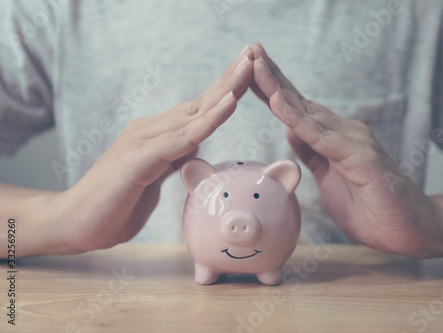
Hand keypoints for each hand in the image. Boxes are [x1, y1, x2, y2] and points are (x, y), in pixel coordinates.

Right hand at [54, 46, 254, 252]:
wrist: (74, 224)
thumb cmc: (116, 205)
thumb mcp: (154, 179)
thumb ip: (172, 159)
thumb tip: (193, 146)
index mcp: (157, 136)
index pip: (198, 110)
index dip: (224, 90)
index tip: (249, 73)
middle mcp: (150, 131)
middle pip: (199, 102)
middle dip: (229, 78)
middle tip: (255, 53)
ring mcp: (142, 141)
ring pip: (193, 113)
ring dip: (224, 89)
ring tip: (248, 66)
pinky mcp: (137, 159)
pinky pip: (180, 138)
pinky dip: (207, 121)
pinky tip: (228, 103)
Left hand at [251, 42, 442, 256]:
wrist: (409, 229)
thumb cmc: (370, 206)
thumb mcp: (329, 177)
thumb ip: (313, 153)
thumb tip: (291, 132)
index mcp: (333, 137)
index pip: (297, 109)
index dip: (272, 89)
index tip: (248, 69)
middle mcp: (343, 131)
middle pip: (299, 101)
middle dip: (272, 76)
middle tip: (249, 50)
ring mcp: (352, 141)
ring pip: (307, 112)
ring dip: (278, 88)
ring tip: (255, 65)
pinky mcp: (360, 156)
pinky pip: (321, 137)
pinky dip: (297, 119)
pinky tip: (278, 102)